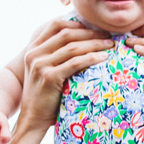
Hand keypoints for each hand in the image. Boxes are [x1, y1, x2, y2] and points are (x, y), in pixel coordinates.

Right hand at [15, 18, 113, 134]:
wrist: (33, 119)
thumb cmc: (45, 97)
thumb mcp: (44, 71)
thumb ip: (55, 56)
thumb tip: (80, 43)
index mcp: (33, 49)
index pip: (55, 25)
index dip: (77, 23)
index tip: (94, 28)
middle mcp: (34, 54)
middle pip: (67, 34)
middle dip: (90, 33)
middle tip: (108, 35)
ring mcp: (40, 65)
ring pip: (73, 47)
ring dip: (95, 44)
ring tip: (110, 45)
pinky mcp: (49, 77)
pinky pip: (75, 63)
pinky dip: (92, 58)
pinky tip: (104, 58)